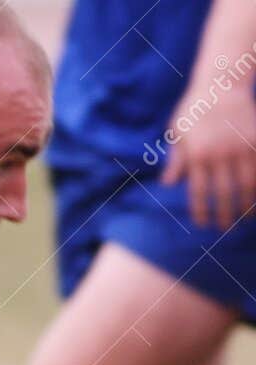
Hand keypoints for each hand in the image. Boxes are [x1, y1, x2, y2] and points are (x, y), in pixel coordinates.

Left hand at [162, 83, 255, 229]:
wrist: (220, 84)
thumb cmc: (193, 110)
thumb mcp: (177, 133)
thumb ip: (176, 159)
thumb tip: (168, 183)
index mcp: (196, 155)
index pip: (198, 192)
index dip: (202, 211)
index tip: (203, 224)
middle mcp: (219, 153)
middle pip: (223, 193)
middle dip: (224, 214)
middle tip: (225, 228)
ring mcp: (240, 147)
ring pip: (247, 183)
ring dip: (248, 204)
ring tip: (247, 218)